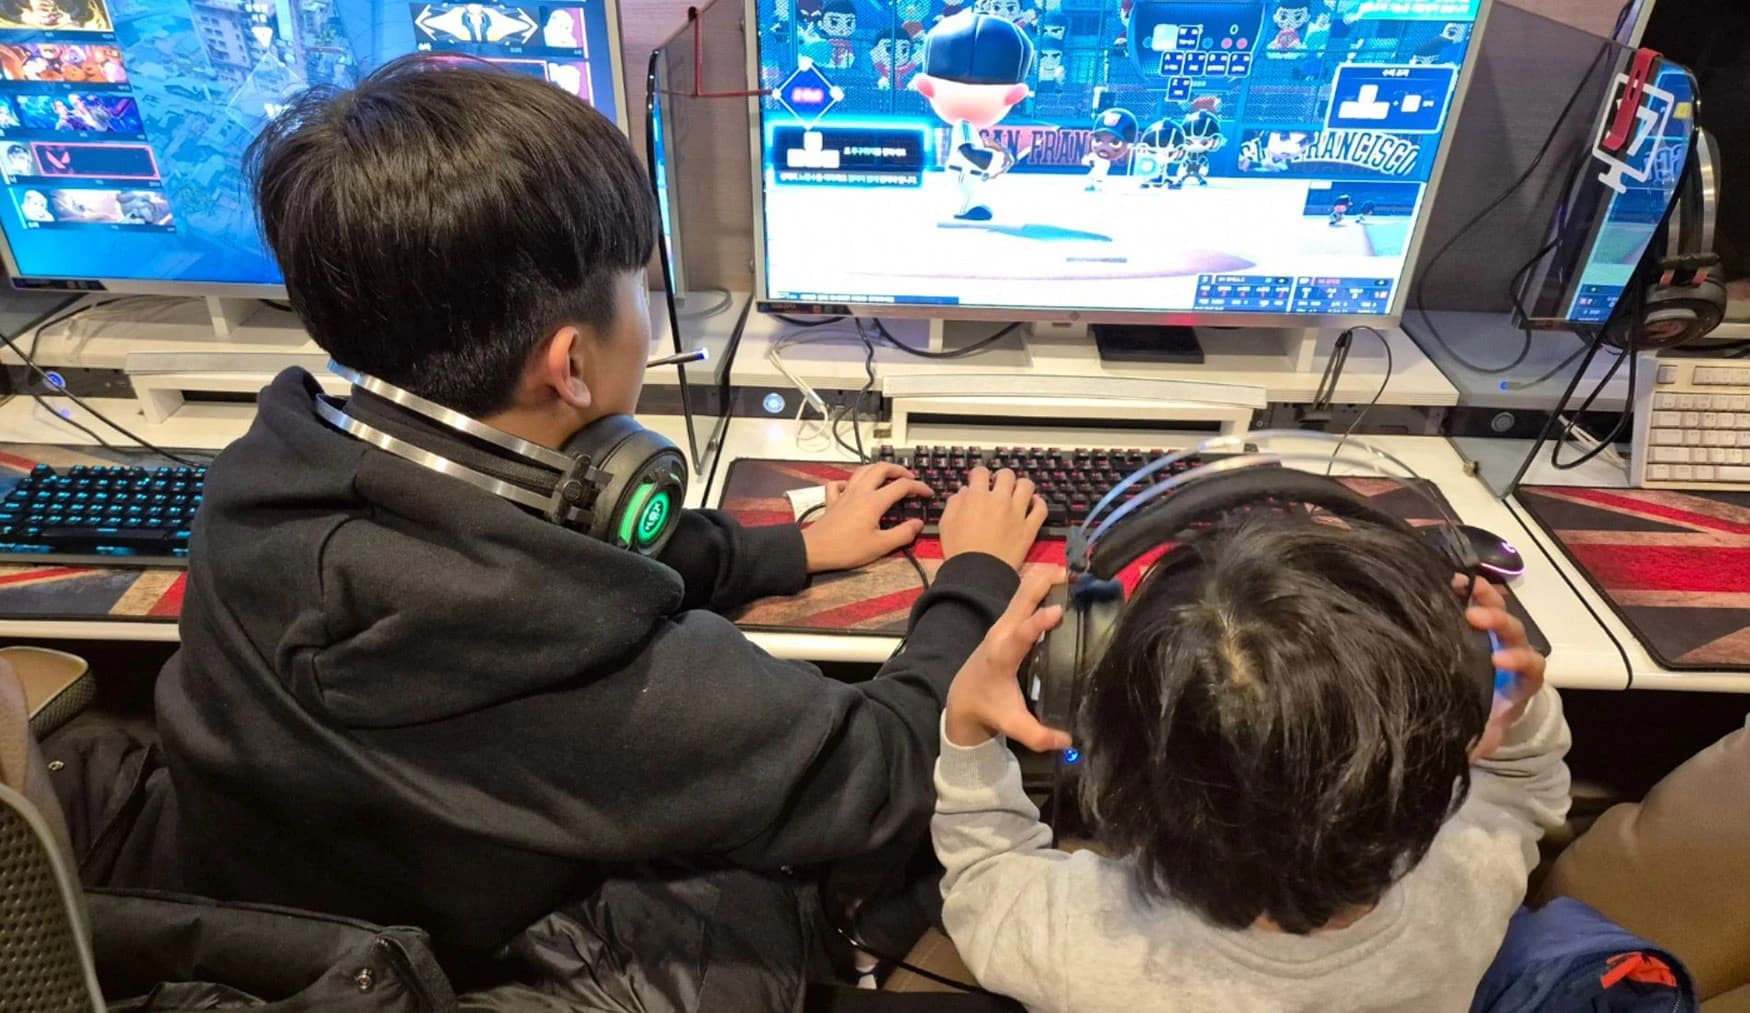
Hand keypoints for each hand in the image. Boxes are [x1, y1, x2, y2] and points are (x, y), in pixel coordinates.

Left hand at [800, 463, 931, 573]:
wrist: (814, 550)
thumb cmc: (847, 549)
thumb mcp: (880, 546)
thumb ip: (903, 533)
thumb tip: (918, 523)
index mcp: (874, 501)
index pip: (902, 485)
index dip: (918, 487)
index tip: (928, 494)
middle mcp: (860, 492)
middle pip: (881, 468)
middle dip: (898, 469)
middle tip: (910, 477)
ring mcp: (844, 494)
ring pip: (862, 470)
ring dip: (877, 469)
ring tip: (888, 476)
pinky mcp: (832, 500)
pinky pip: (839, 483)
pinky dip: (848, 481)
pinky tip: (852, 487)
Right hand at [937, 466, 1046, 569]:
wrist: (977, 574)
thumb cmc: (960, 551)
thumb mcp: (946, 523)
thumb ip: (955, 503)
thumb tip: (963, 492)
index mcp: (977, 497)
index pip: (981, 472)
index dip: (979, 474)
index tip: (978, 480)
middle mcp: (999, 500)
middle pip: (1007, 474)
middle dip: (1001, 477)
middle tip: (999, 485)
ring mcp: (1017, 513)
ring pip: (1027, 486)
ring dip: (1021, 486)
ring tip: (1017, 493)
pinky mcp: (1029, 528)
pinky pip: (1041, 508)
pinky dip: (1038, 503)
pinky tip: (1033, 504)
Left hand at [945, 571, 1072, 750]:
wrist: (963, 697)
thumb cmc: (988, 708)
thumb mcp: (1012, 725)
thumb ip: (1038, 736)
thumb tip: (1068, 742)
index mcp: (1002, 656)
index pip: (1021, 635)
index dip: (1038, 622)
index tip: (1058, 611)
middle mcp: (1001, 633)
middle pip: (1021, 601)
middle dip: (1043, 584)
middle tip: (1073, 574)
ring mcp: (1003, 623)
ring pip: (1022, 592)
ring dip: (1045, 578)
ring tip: (1073, 570)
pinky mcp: (1008, 621)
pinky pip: (1024, 595)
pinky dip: (1041, 583)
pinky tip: (1061, 577)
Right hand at [1458, 576, 1546, 760]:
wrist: (1488, 705)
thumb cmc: (1487, 718)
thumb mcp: (1487, 734)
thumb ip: (1481, 742)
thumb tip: (1467, 753)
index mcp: (1523, 681)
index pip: (1531, 665)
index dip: (1518, 659)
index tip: (1497, 661)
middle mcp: (1515, 653)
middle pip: (1516, 632)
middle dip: (1499, 622)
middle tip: (1475, 617)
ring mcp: (1497, 636)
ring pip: (1500, 611)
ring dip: (1485, 596)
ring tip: (1462, 584)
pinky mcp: (1478, 625)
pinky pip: (1479, 603)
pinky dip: (1467, 591)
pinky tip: (1449, 580)